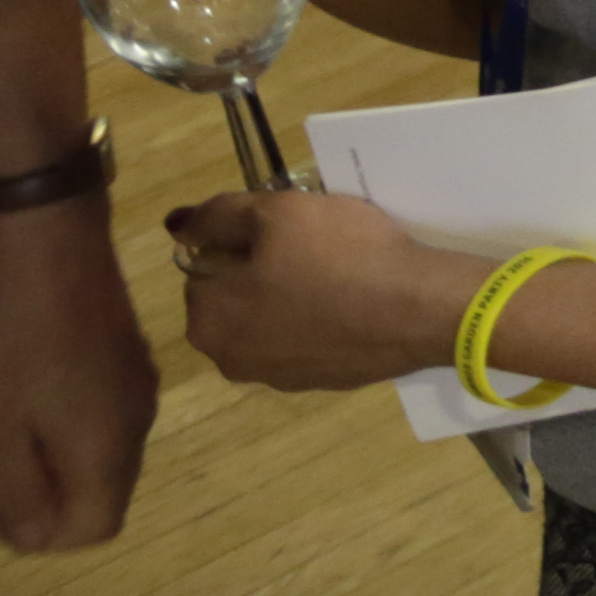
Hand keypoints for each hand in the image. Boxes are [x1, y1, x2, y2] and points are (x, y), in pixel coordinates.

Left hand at [0, 196, 151, 549]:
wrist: (41, 230)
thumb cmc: (10, 337)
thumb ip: (16, 494)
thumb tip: (40, 537)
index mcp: (110, 445)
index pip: (92, 527)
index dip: (38, 535)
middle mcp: (136, 418)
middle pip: (96, 491)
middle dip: (39, 494)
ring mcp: (132, 379)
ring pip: (92, 448)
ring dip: (43, 453)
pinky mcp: (119, 348)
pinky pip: (93, 409)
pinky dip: (55, 416)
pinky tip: (18, 384)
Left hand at [163, 187, 471, 396]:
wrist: (420, 310)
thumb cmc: (341, 256)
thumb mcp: (278, 211)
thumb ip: (217, 215)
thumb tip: (175, 225)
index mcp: (207, 320)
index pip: (205, 266)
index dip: (244, 241)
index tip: (287, 232)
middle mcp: (229, 359)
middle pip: (236, 298)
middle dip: (263, 274)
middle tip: (314, 248)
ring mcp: (278, 378)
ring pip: (272, 321)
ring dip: (292, 299)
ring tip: (341, 274)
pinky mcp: (322, 383)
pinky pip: (309, 341)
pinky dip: (323, 322)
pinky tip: (356, 303)